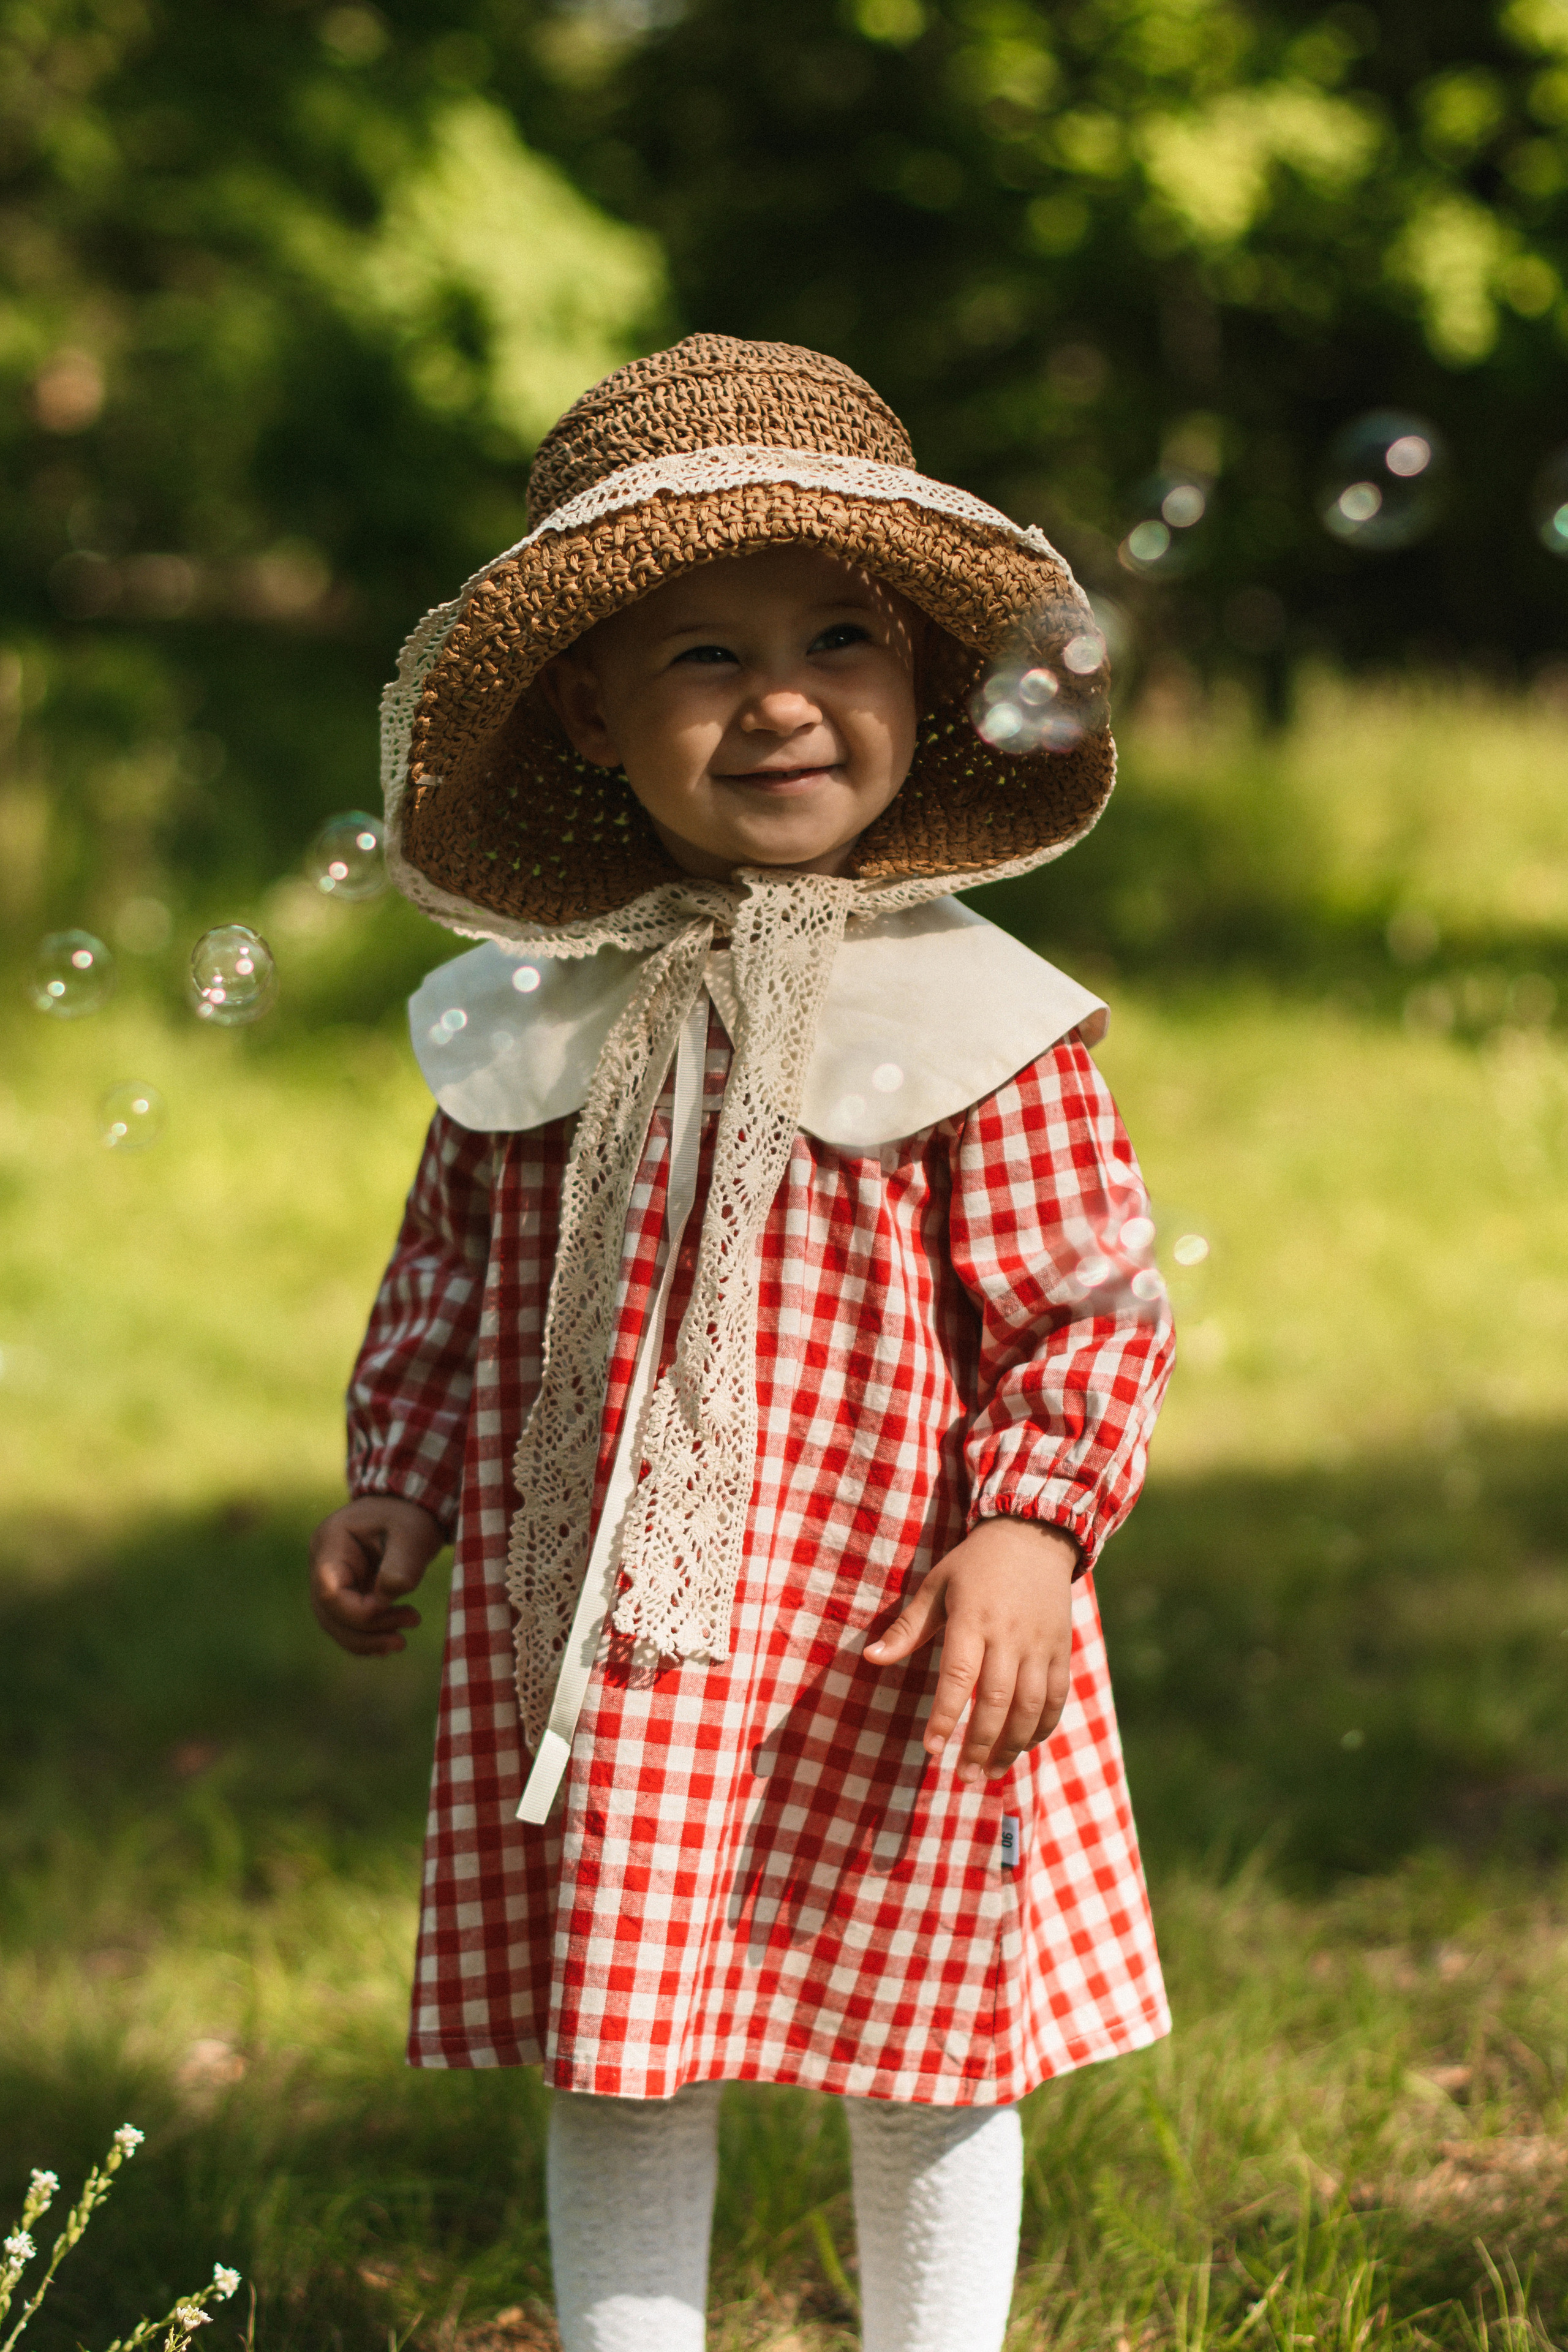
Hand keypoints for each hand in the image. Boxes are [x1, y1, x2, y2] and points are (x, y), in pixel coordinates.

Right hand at [308, 1495, 446, 1655]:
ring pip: (335, 1623)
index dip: (358, 1612)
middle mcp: (322, 1562)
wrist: (408, 1506)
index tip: (395, 1609)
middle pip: (328, 1613)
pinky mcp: (345, 1591)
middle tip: (403, 1639)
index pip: (330, 1591)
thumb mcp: (413, 1534)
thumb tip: (386, 1598)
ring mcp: (331, 1578)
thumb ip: (401, 1565)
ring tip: (401, 1641)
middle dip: (365, 1632)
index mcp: (332, 1542)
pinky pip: (346, 1621)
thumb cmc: (409, 1516)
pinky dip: (367, 1636)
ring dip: (366, 1639)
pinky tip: (390, 1640)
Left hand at [864, 1518, 1076, 1783]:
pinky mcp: (1061, 1650)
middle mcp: (1009, 1635)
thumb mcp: (937, 1586)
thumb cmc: (975, 1565)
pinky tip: (1022, 1747)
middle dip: (979, 1743)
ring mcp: (1040, 1645)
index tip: (932, 1748)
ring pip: (1031, 1706)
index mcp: (973, 1618)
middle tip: (963, 1777)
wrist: (1033, 1537)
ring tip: (989, 1772)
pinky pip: (1056, 1698)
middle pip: (997, 1700)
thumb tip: (871, 1658)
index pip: (959, 1676)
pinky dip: (1041, 1728)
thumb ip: (907, 1627)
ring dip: (1011, 1745)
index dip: (946, 1715)